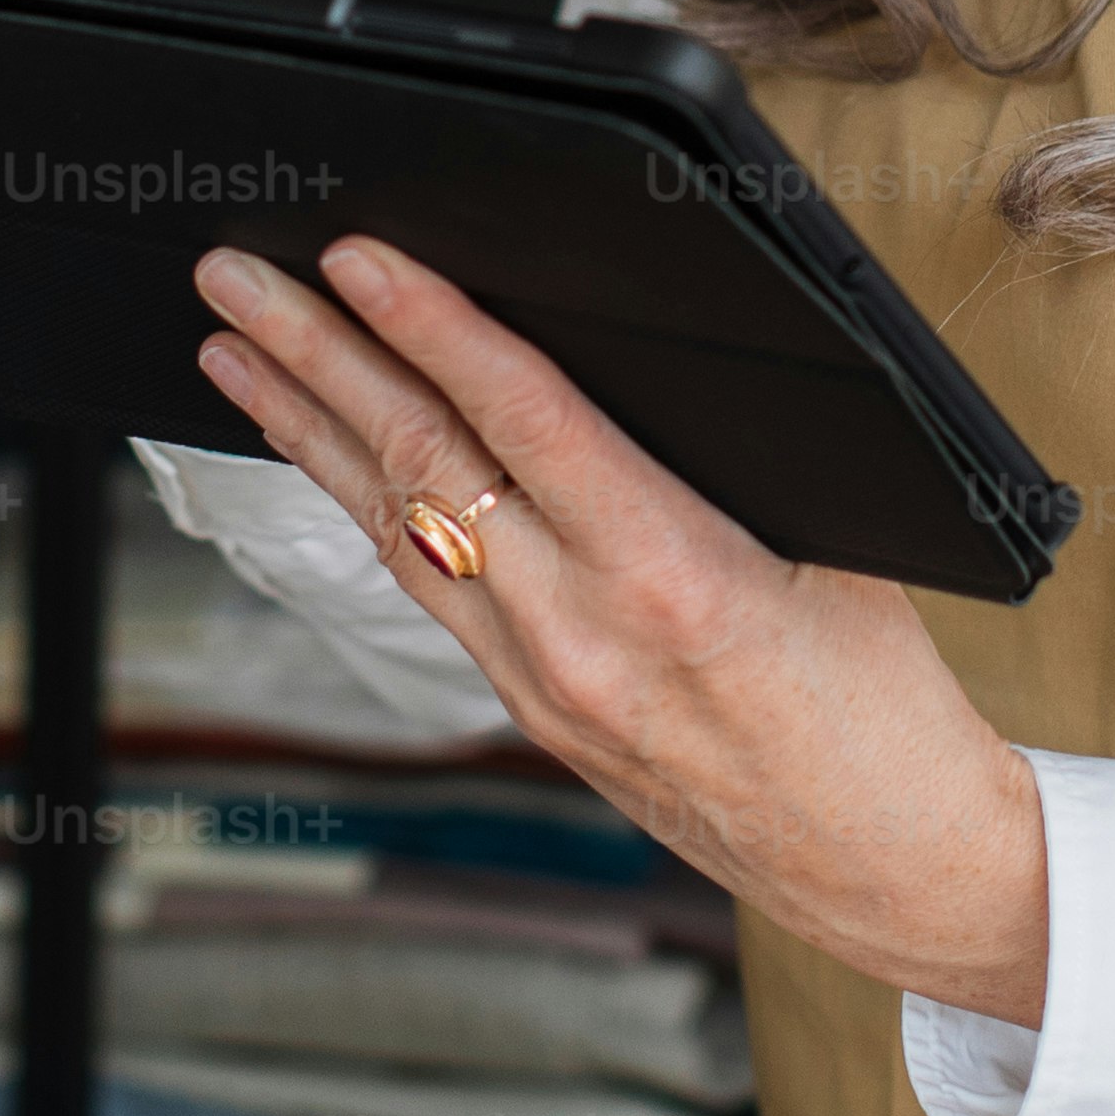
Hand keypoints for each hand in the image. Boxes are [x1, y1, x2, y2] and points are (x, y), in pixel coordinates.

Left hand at [191, 232, 1049, 1025]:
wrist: (881, 857)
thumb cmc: (880, 697)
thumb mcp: (833, 544)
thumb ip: (720, 456)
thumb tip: (626, 345)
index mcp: (671, 574)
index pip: (521, 416)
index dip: (430, 326)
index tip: (356, 258)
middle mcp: (580, 631)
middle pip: (421, 462)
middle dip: (318, 354)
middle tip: (237, 273)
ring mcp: (539, 679)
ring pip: (394, 524)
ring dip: (305, 424)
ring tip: (233, 345)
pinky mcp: (527, 708)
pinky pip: (423, 582)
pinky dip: (362, 501)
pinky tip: (319, 450)